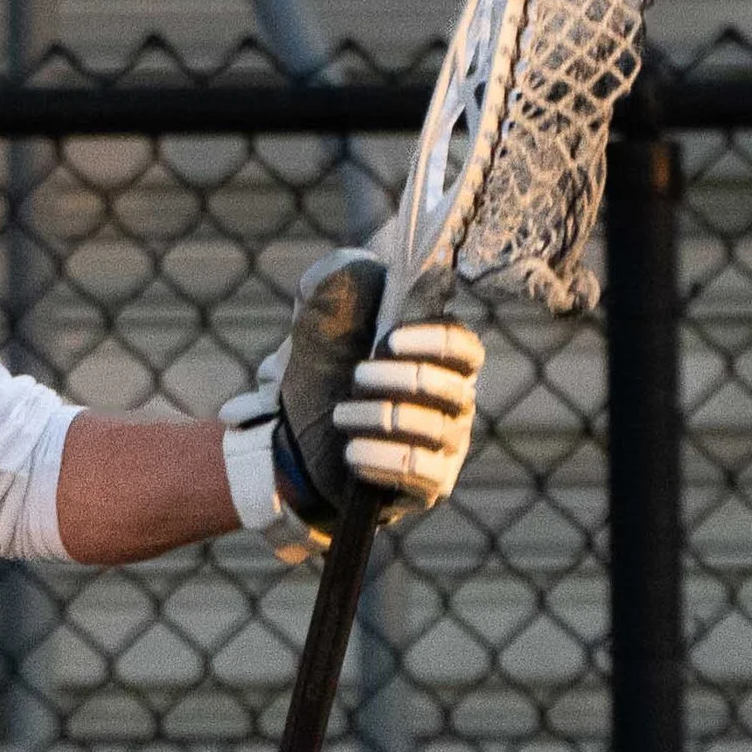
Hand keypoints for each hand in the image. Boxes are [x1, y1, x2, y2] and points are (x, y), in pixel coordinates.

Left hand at [221, 249, 485, 561]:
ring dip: (378, 418)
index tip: (387, 339)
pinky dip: (379, 458)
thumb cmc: (316, 383)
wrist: (287, 448)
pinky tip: (352, 451)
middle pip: (450, 388)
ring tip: (342, 416)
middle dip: (395, 380)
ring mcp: (445, 447)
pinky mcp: (428, 486)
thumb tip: (361, 265)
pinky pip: (420, 471)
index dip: (433, 342)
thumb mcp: (319, 328)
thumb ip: (338, 288)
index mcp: (436, 363)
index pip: (465, 348)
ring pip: (432, 429)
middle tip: (355, 378)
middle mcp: (452, 404)